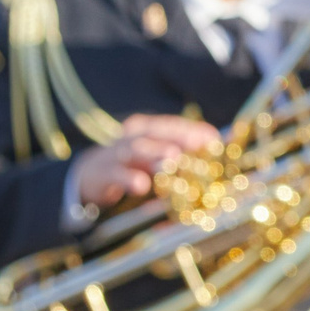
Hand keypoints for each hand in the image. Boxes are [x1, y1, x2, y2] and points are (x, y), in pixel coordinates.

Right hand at [71, 114, 221, 208]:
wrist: (88, 177)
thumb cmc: (132, 166)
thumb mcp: (156, 158)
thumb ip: (183, 153)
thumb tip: (220, 148)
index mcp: (147, 130)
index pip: (172, 125)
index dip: (193, 129)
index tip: (213, 138)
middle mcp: (132, 137)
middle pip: (156, 132)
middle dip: (177, 136)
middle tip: (196, 142)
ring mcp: (115, 153)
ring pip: (136, 148)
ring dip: (155, 152)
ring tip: (172, 157)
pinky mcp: (101, 174)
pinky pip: (115, 174)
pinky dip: (128, 178)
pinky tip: (141, 185)